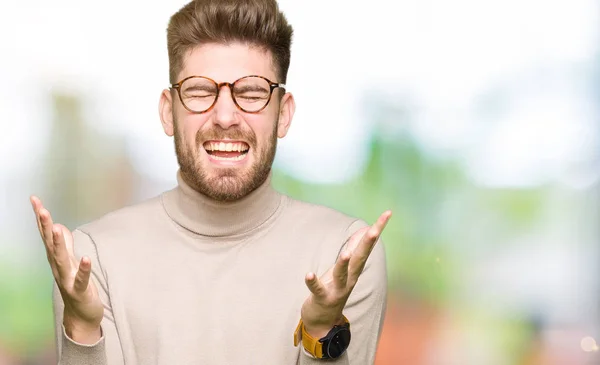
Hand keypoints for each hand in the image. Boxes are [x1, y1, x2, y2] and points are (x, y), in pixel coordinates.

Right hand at [30, 196, 103, 343]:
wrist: (81, 315)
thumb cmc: (75, 285)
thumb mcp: (70, 261)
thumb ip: (64, 244)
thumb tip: (58, 226)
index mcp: (57, 258)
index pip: (46, 234)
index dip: (41, 218)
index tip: (34, 199)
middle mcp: (58, 267)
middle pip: (50, 244)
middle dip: (45, 226)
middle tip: (41, 209)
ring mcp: (67, 279)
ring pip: (62, 259)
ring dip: (58, 244)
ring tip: (56, 227)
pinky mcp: (80, 290)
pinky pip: (81, 279)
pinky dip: (84, 269)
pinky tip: (87, 259)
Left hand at [300, 211, 391, 337]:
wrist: (323, 321)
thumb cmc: (334, 288)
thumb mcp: (345, 267)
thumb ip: (354, 248)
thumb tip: (364, 229)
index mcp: (354, 268)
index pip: (367, 246)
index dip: (378, 229)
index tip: (387, 213)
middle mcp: (349, 278)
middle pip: (360, 258)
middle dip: (367, 244)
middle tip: (374, 229)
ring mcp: (337, 289)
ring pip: (341, 275)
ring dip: (343, 264)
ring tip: (345, 253)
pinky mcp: (322, 298)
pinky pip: (318, 290)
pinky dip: (313, 282)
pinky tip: (309, 274)